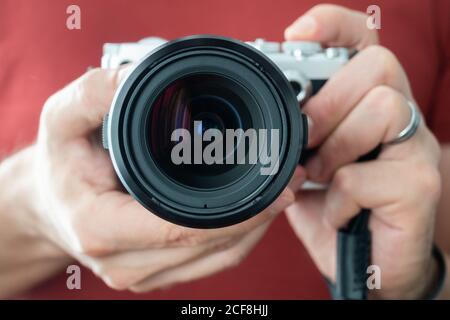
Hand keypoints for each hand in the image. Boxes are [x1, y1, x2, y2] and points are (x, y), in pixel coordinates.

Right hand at [30, 67, 293, 291]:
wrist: (48, 203)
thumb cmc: (60, 164)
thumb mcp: (63, 119)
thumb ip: (95, 95)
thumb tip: (139, 75)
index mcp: (101, 228)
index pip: (178, 231)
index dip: (233, 215)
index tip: (272, 190)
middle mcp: (122, 261)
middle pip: (207, 250)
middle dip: (256, 218)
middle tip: (287, 182)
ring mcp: (141, 273)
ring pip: (215, 260)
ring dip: (254, 229)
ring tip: (280, 194)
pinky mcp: (155, 273)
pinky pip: (209, 263)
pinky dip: (238, 239)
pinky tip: (254, 212)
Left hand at [285, 5, 441, 298]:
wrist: (365, 262)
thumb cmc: (333, 205)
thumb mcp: (304, 161)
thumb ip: (292, 133)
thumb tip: (263, 107)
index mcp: (368, 102)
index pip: (364, 43)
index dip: (335, 27)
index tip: (296, 33)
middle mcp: (401, 115)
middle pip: (379, 65)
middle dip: (328, 102)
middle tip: (306, 139)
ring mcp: (416, 149)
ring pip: (382, 108)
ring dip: (335, 148)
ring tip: (320, 177)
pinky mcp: (421, 185)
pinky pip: (367, 173)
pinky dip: (338, 198)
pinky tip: (337, 211)